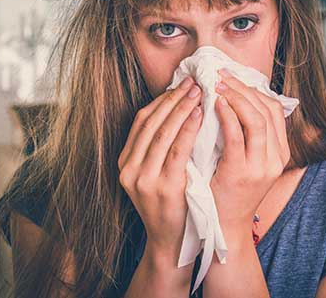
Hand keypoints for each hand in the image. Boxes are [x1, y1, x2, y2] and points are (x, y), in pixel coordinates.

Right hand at [117, 76, 203, 259]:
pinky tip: (200, 115)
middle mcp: (129, 169)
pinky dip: (188, 129)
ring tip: (198, 92)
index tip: (180, 84)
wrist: (171, 244)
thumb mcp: (156, 175)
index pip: (142, 121)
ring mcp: (143, 179)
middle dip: (173, 98)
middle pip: (151, 123)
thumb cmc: (171, 205)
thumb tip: (179, 111)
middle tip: (193, 81)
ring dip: (181, 108)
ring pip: (162, 133)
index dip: (162, 100)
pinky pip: (176, 150)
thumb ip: (160, 149)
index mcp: (126, 163)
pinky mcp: (162, 187)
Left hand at [210, 68, 291, 234]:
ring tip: (217, 84)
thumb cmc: (230, 191)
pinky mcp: (241, 173)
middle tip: (221, 74)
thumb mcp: (248, 161)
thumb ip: (248, 136)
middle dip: (243, 88)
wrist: (224, 227)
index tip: (233, 77)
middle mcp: (276, 158)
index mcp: (280, 153)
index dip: (255, 89)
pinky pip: (236, 136)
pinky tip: (214, 104)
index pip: (275, 110)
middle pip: (267, 110)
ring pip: (257, 119)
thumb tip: (235, 101)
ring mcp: (261, 167)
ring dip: (235, 96)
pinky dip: (227, 115)